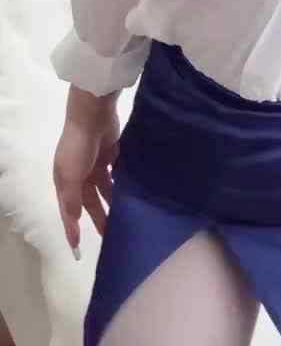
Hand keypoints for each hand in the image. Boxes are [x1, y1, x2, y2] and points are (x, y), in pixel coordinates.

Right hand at [53, 107, 119, 251]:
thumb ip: (73, 198)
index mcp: (66, 181)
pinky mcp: (111, 155)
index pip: (69, 211)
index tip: (77, 249)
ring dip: (112, 203)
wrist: (93, 114)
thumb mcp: (71, 175)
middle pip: (90, 202)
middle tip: (110, 236)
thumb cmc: (78, 146)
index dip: (72, 229)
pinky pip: (116, 175)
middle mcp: (80, 174)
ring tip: (124, 219)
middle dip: (99, 218)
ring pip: (105, 190)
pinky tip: (130, 196)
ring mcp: (96, 164)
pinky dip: (121, 185)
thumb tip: (74, 218)